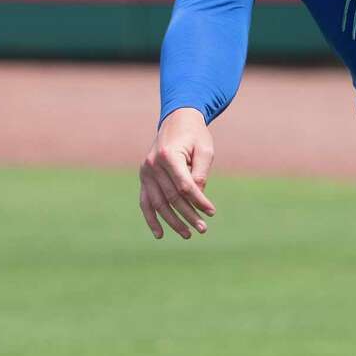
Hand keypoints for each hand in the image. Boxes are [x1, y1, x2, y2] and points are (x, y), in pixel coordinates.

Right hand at [139, 107, 216, 239]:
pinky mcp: (144, 178)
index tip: (212, 212)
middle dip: (188, 215)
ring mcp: (145, 172)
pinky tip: (160, 234)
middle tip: (203, 229)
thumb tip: (198, 197)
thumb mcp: (205, 150)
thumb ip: (201, 173)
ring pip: (158, 203)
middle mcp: (153, 165)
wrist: (177, 121)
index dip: (198, 201)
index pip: (184, 185)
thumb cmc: (195, 136)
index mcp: (168, 155)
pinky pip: (145, 202)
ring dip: (172, 221)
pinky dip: (151, 219)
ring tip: (187, 234)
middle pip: (172, 197)